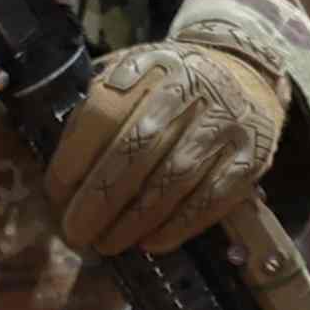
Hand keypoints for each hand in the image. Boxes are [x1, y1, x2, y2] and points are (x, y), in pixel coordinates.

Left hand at [46, 36, 290, 259]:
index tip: (56, 194)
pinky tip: (151, 241)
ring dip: (136, 219)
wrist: (244, 73)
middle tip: (77, 232)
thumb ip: (97, 113)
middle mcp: (192, 88)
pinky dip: (179, 225)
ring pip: (175, 177)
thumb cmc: (169, 87)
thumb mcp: (129, 78)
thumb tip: (64, 179)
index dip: (75, 158)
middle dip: (101, 197)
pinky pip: (213, 198)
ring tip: (108, 243)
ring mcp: (226, 122)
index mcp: (150, 65)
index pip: (104, 112)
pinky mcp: (253, 155)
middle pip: (139, 148)